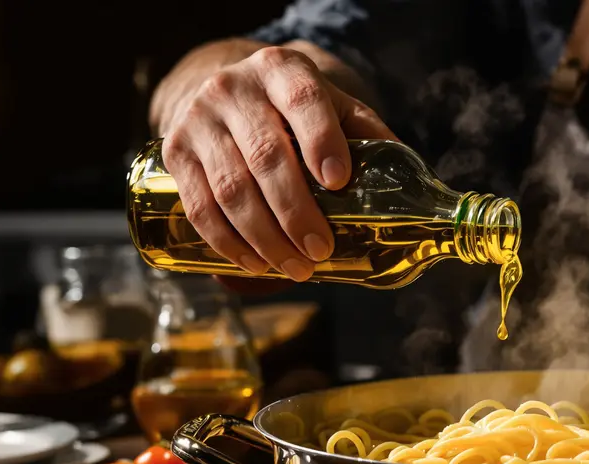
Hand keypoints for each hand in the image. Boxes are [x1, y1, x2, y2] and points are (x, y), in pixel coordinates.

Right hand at [161, 46, 394, 281]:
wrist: (229, 92)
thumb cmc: (295, 110)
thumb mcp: (334, 108)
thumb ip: (369, 138)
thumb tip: (414, 191)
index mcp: (282, 71)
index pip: (302, 101)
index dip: (321, 141)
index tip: (338, 182)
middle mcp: (234, 89)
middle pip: (266, 156)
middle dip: (297, 212)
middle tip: (322, 250)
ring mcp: (199, 120)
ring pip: (231, 188)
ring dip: (266, 237)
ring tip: (297, 267)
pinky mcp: (174, 152)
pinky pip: (198, 205)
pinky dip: (227, 241)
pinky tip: (255, 263)